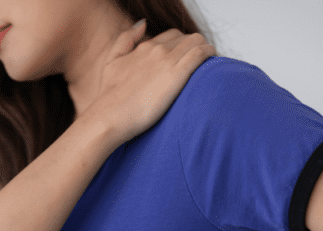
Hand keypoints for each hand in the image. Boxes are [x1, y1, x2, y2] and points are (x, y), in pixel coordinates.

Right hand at [82, 20, 214, 143]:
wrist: (110, 115)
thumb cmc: (110, 95)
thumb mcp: (111, 61)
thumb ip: (126, 39)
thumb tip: (143, 23)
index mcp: (144, 47)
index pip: (172, 36)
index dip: (182, 45)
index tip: (186, 57)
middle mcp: (157, 49)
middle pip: (187, 38)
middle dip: (196, 47)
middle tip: (201, 62)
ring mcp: (167, 60)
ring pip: (197, 41)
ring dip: (205, 49)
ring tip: (209, 63)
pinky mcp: (177, 74)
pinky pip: (200, 54)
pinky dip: (209, 53)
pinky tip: (212, 61)